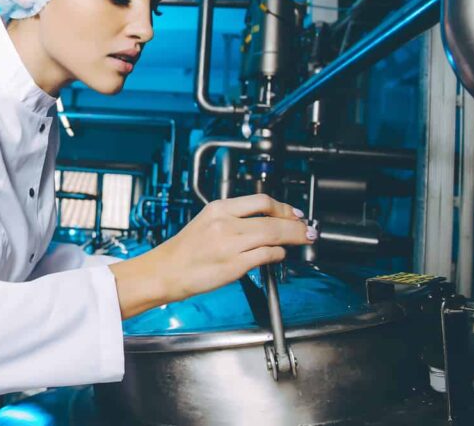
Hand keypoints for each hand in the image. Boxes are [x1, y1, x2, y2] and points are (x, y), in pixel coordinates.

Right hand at [109, 194, 313, 318]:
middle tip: (308, 229)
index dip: (283, 207)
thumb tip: (265, 221)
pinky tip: (279, 255)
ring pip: (273, 236)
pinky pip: (266, 256)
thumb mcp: (206, 223)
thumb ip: (234, 219)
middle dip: (297, 225)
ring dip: (293, 238)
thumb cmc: (184, 251)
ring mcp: (230, 245)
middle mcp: (225, 224)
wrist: (165, 271)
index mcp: (219, 209)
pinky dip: (278, 255)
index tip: (294, 214)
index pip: (261, 201)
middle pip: (272, 219)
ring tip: (302, 241)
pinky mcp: (234, 266)